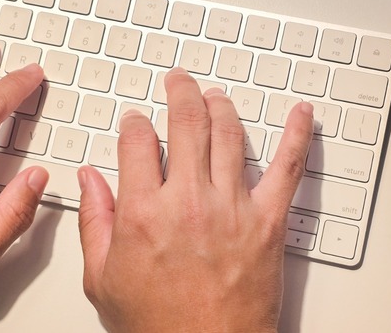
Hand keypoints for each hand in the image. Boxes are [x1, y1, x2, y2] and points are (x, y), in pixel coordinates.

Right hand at [77, 68, 313, 331]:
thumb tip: (88, 180)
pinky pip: (288, 168)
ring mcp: (231, 207)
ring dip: (221, 106)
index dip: (135, 123)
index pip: (136, 142)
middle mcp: (188, 201)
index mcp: (143, 212)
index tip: (136, 122)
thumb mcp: (103, 278)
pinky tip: (301, 114)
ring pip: (228, 134)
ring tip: (215, 96)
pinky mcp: (267, 221)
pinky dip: (297, 135)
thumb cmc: (158, 325)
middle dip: (180, 92)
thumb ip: (93, 221)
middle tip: (179, 82)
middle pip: (185, 122)